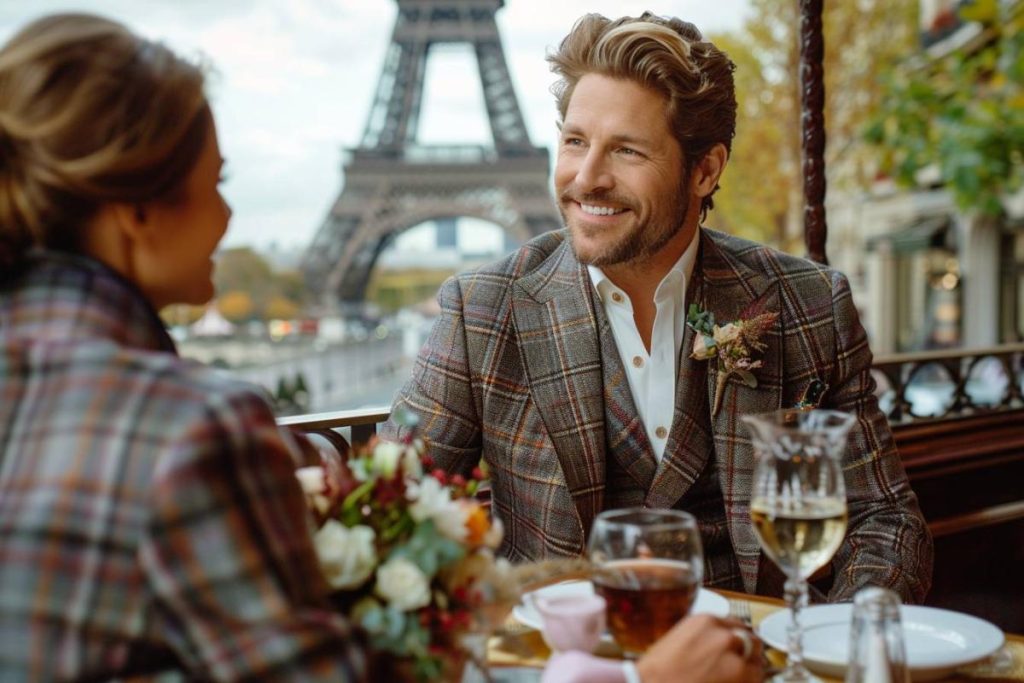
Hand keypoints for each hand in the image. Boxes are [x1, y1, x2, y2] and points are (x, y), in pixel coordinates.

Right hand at [636, 614, 762, 682]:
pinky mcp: (741, 679)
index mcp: (706, 621)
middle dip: (748, 654)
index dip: (738, 639)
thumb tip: (721, 644)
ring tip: (739, 680)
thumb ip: (705, 636)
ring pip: (758, 663)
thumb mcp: (680, 638)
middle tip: (742, 665)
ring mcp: (734, 659)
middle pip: (751, 641)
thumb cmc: (659, 670)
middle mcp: (724, 636)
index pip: (737, 624)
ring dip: (751, 672)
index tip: (738, 648)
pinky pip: (756, 681)